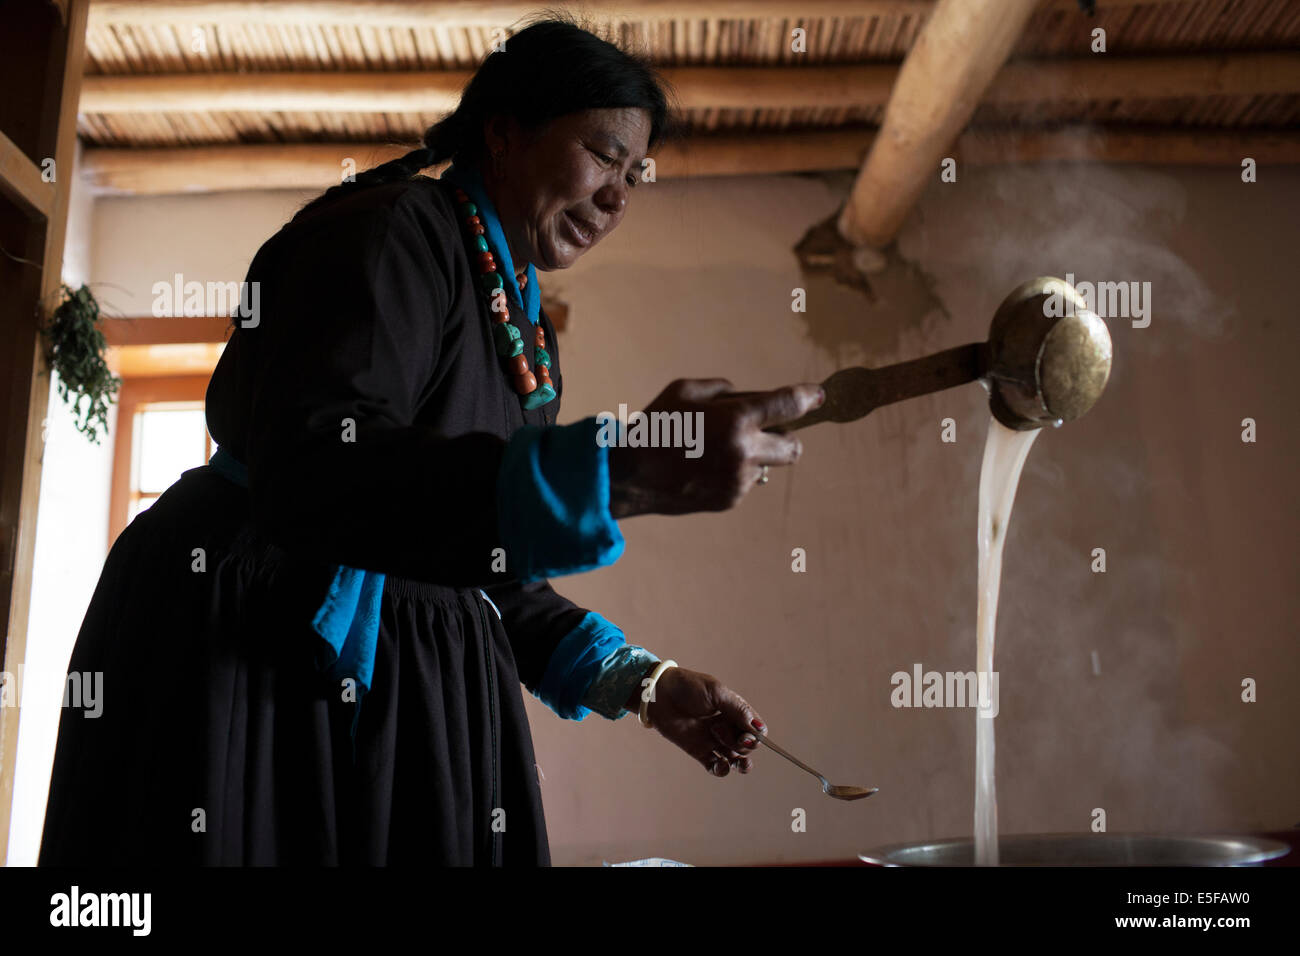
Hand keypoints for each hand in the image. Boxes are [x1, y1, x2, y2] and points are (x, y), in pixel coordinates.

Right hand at [607, 379, 823, 517]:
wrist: (629, 475)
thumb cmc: (657, 425)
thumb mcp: (687, 390)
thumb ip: (726, 392)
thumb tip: (750, 401)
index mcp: (736, 420)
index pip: (787, 405)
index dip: (807, 398)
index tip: (817, 395)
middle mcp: (744, 452)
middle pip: (794, 448)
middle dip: (787, 437)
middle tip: (767, 431)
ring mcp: (739, 480)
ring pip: (766, 465)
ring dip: (752, 455)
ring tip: (715, 450)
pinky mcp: (730, 499)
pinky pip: (746, 481)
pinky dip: (734, 472)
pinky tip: (705, 467)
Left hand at [641, 666, 765, 776]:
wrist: (659, 693)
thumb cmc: (688, 687)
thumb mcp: (716, 692)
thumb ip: (738, 710)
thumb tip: (759, 727)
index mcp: (734, 712)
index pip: (755, 729)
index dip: (756, 735)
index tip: (748, 734)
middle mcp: (726, 727)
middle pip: (746, 746)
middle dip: (742, 744)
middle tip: (720, 730)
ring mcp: (713, 740)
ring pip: (735, 759)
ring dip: (740, 764)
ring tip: (737, 763)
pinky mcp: (698, 751)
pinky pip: (715, 766)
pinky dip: (722, 770)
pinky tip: (721, 765)